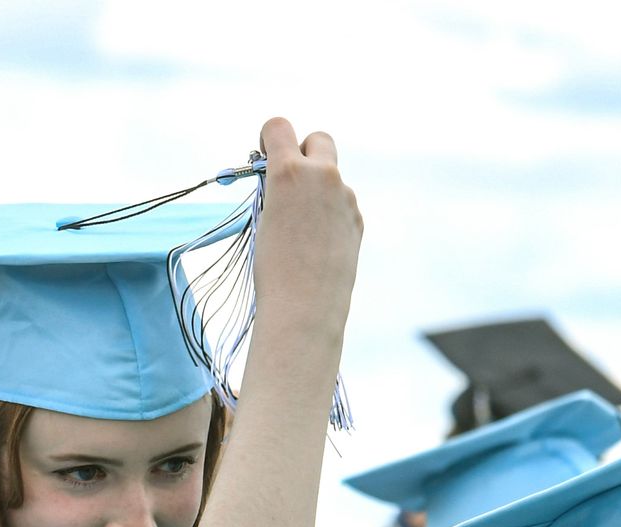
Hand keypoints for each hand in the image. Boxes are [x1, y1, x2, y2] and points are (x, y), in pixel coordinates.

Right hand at [247, 118, 360, 330]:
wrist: (304, 306)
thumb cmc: (271, 268)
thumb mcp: (263, 217)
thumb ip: (276, 189)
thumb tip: (283, 178)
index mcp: (290, 172)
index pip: (279, 127)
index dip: (269, 138)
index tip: (264, 157)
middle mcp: (323, 175)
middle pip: (318, 138)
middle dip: (303, 150)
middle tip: (288, 179)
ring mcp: (345, 196)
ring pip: (329, 177)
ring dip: (316, 190)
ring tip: (298, 229)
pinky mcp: (357, 217)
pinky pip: (339, 203)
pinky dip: (328, 214)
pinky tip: (316, 243)